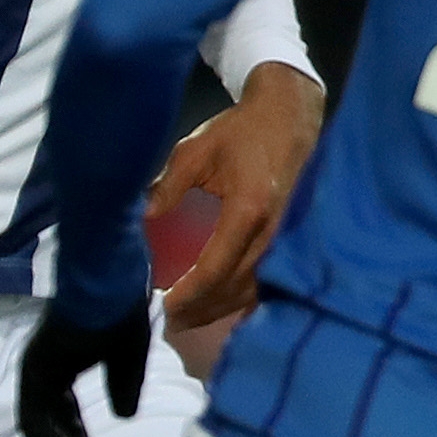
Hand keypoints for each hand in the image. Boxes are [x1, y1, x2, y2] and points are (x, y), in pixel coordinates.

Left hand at [17, 302, 150, 436]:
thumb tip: (124, 415)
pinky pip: (35, 419)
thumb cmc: (120, 312)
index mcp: (62, 363)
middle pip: (48, 422)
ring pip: (38, 426)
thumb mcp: (128, 360)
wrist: (110, 283)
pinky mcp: (35, 371)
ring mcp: (35, 368)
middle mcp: (44, 368)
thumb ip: (124, 386)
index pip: (62, 411)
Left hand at [143, 65, 320, 333]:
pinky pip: (266, 281)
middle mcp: (272, 232)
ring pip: (253, 290)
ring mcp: (286, 239)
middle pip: (234, 288)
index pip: (215, 267)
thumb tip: (145, 220)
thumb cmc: (241, 130)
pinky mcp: (291, 239)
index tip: (163, 305)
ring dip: (220, 309)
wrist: (290, 116)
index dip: (189, 293)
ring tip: (189, 318)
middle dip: (201, 309)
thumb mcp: (196, 149)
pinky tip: (220, 306)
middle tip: (170, 321)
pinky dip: (241, 299)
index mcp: (248, 209)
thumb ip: (169, 185)